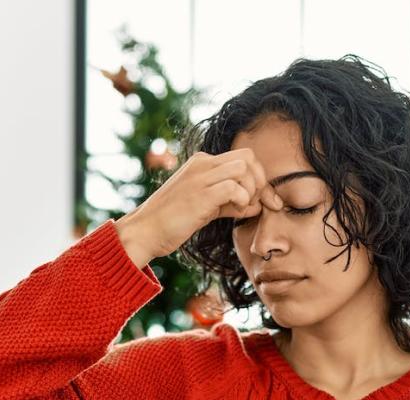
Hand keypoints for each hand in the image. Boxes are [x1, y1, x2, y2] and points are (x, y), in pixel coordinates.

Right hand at [114, 149, 283, 266]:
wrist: (145, 231)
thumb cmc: (172, 222)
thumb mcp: (204, 207)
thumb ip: (229, 202)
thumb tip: (256, 205)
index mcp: (201, 163)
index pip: (243, 158)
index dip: (259, 178)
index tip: (264, 201)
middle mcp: (202, 164)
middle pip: (248, 157)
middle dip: (260, 180)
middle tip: (257, 203)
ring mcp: (200, 177)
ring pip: (244, 168)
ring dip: (252, 190)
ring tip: (243, 208)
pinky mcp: (200, 194)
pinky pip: (234, 187)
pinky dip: (243, 200)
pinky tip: (236, 212)